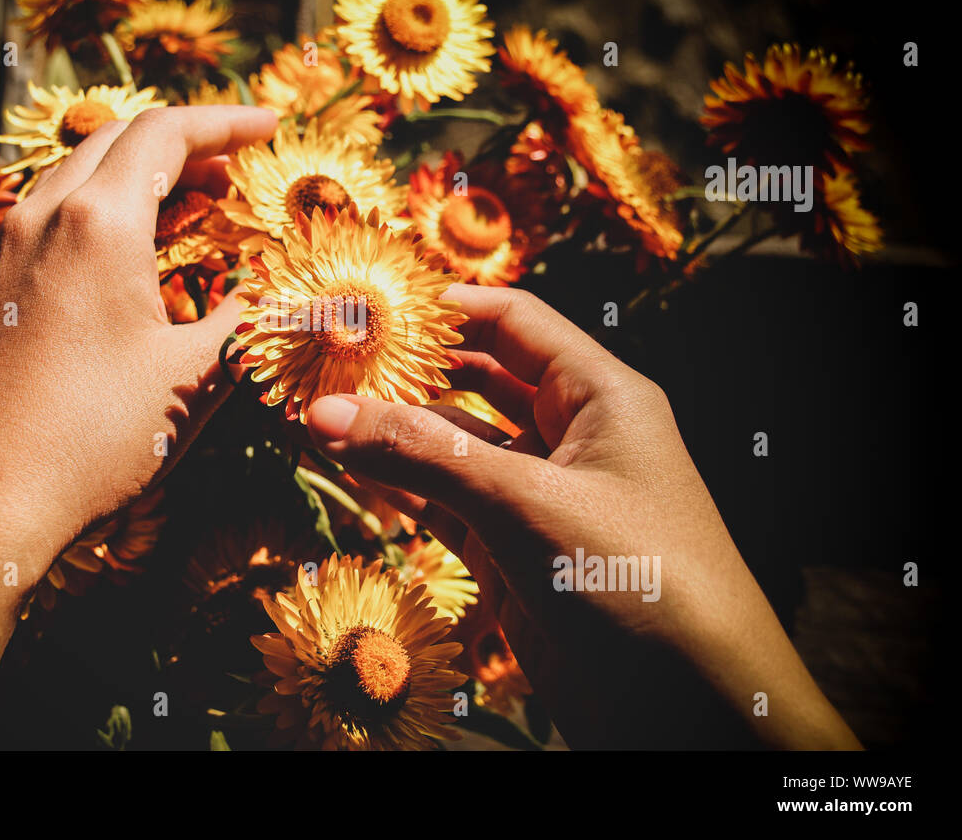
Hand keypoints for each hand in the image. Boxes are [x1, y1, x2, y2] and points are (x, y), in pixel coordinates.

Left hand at [0, 104, 277, 588]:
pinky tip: (139, 247)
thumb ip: (246, 323)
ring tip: (198, 200)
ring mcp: (11, 245)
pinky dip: (107, 206)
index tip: (273, 129)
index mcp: (98, 223)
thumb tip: (282, 298)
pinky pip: (56, 211)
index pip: (166, 132)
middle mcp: (44, 215)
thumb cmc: (95, 439)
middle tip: (240, 168)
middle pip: (120, 139)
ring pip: (82, 172)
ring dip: (142, 172)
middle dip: (187, 142)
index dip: (227, 121)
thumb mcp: (194, 379)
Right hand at [305, 284, 859, 748]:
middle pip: (482, 381)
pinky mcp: (522, 554)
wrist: (688, 708)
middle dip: (414, 372)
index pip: (517, 322)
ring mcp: (546, 498)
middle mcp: (576, 438)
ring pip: (461, 448)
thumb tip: (322, 411)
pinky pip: (455, 504)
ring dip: (401, 434)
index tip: (374, 302)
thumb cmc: (633, 578)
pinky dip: (410, 488)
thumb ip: (420, 454)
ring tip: (325, 414)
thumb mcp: (522, 503)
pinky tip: (358, 471)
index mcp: (601, 397)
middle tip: (335, 361)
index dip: (448, 307)